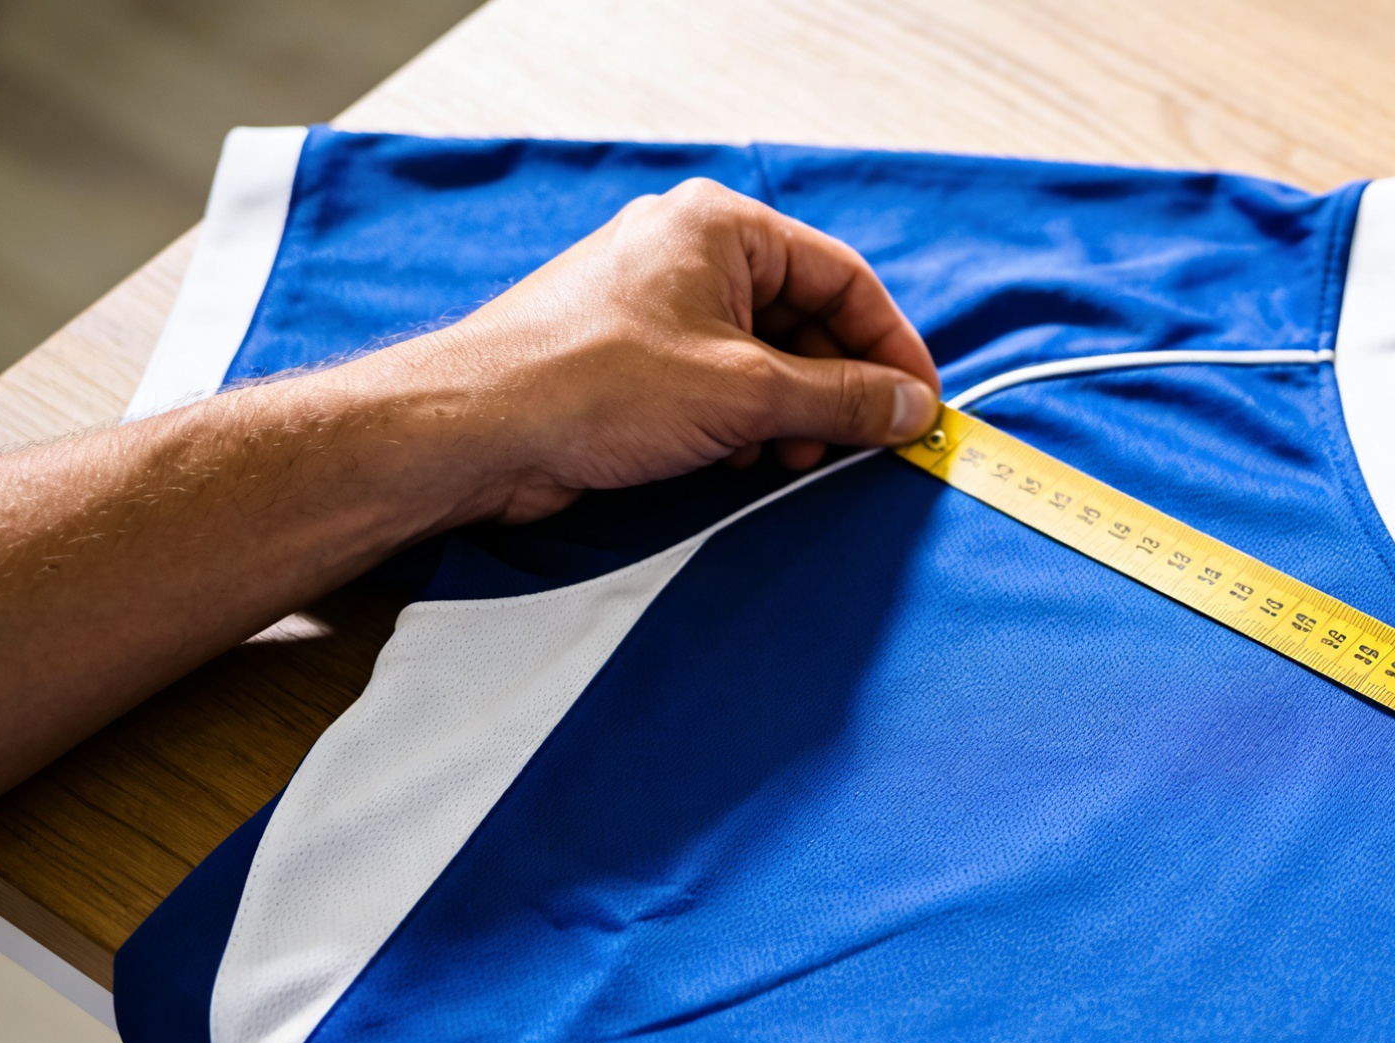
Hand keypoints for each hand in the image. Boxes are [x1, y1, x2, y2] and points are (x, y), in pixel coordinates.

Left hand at [0, 179, 940, 797]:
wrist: (475, 432)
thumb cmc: (593, 387)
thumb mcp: (746, 393)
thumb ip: (842, 400)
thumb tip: (911, 408)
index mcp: (722, 228)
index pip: (844, 280)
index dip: (891, 348)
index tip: (919, 408)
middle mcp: (691, 254)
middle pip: (807, 319)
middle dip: (835, 389)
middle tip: (856, 446)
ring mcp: (659, 304)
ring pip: (766, 357)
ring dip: (790, 414)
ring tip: (784, 459)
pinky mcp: (635, 357)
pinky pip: (722, 383)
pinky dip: (746, 423)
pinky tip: (740, 461)